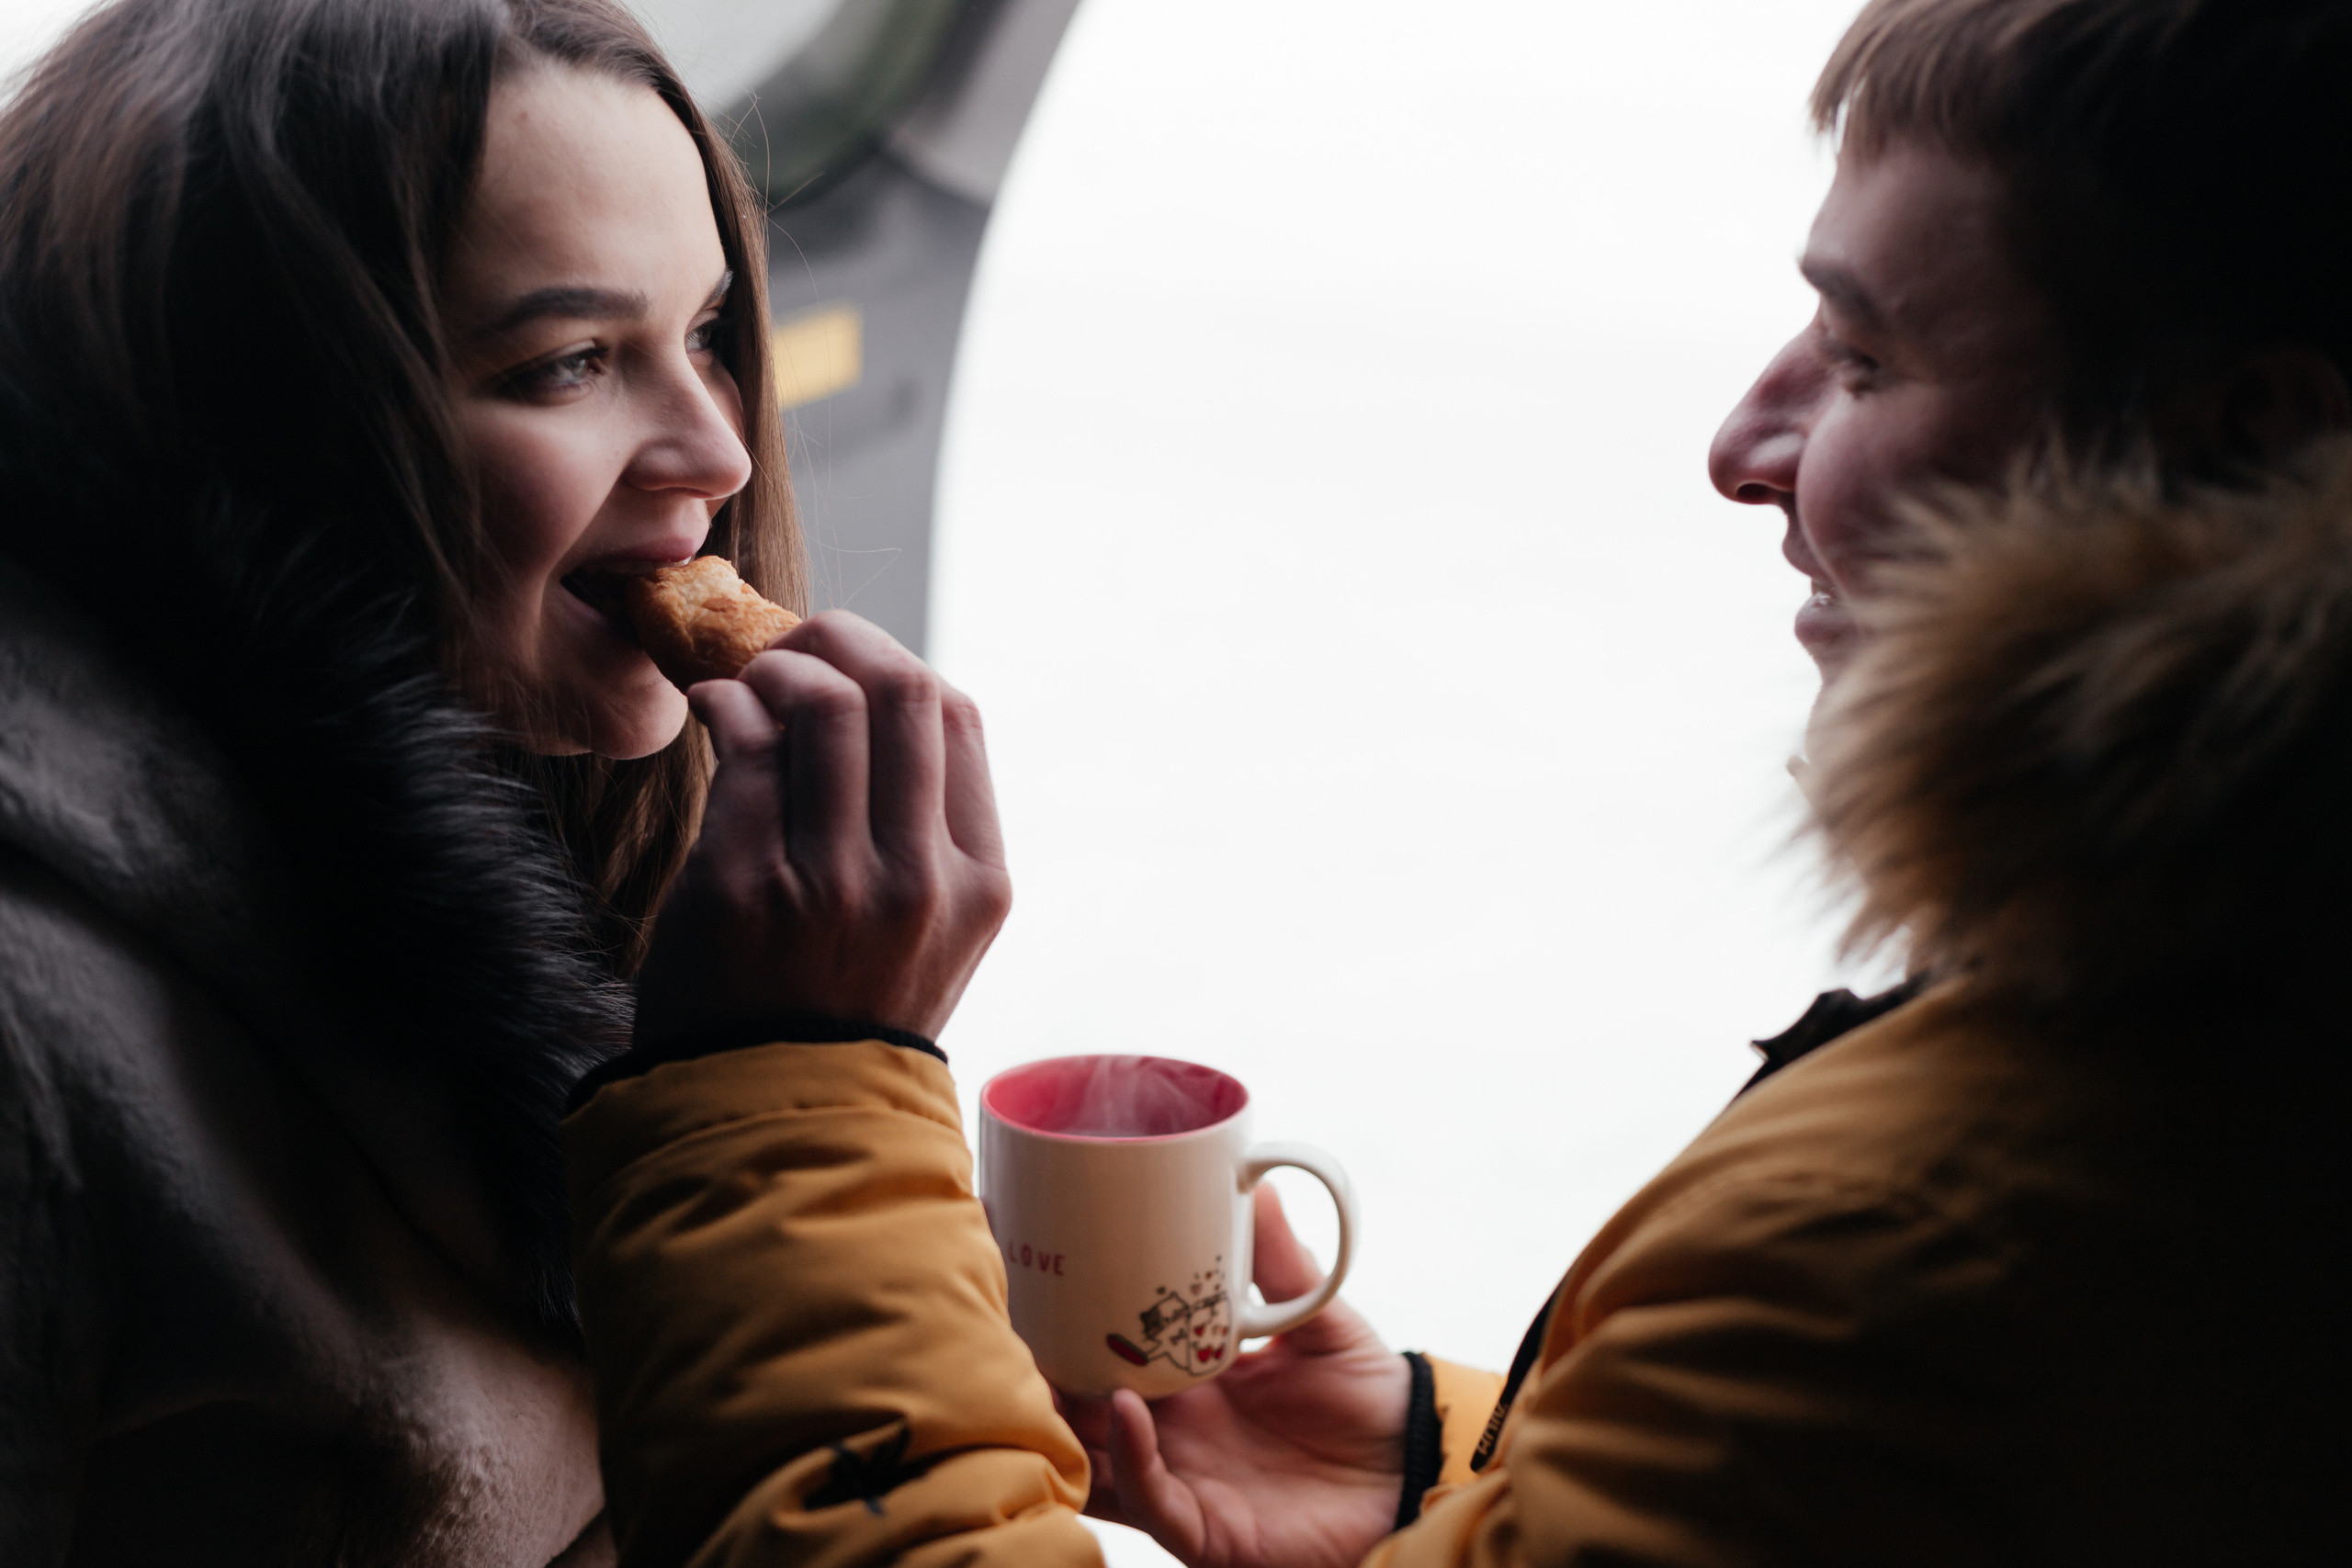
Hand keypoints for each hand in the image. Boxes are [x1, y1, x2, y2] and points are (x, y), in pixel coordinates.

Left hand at [633, 611, 1009, 1046]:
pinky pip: (748, 747)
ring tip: (747, 685)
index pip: (958, 717)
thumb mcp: (928, 936)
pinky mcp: (749, 888)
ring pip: (826, 704)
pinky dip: (726, 704)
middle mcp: (920, 881)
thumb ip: (924, 832)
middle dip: (837, 640)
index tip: (845, 664)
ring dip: (776, 668)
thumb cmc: (843, 1014)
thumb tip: (868, 698)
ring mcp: (836, 885)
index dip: (894, 662)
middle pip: (902, 689)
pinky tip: (713, 713)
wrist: (772, 1123)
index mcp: (978, 886)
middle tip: (789, 646)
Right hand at [1061, 1185, 1409, 1567]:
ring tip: (1045, 1367)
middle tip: (1013, 1320)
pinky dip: (1131, 1456)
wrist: (1414, 1472)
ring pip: (1093, 1459)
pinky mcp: (1202, 1531)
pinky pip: (1148, 1499)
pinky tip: (1124, 1407)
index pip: (1104, 1353)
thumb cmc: (1369, 1401)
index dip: (1062, 1326)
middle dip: (1042, 1372)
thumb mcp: (1322, 1321)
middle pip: (1079, 1406)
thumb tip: (1256, 1181)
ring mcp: (1180, 1483)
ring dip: (1066, 1420)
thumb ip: (1284, 1264)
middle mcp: (1170, 1433)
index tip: (1026, 1273)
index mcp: (1185, 1382)